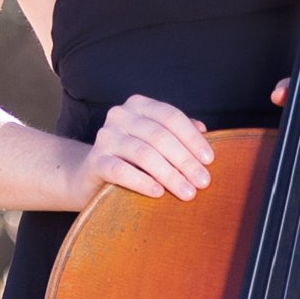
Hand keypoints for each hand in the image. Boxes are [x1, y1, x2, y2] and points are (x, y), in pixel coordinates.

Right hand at [79, 93, 212, 203]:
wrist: (90, 175)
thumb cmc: (131, 157)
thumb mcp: (155, 141)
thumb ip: (177, 133)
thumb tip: (203, 131)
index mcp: (139, 105)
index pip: (171, 116)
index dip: (192, 138)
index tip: (209, 160)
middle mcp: (120, 115)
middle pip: (160, 136)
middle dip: (185, 161)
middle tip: (203, 182)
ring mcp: (105, 137)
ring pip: (143, 154)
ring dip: (170, 175)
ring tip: (187, 192)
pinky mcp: (94, 161)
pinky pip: (120, 171)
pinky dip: (142, 182)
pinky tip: (158, 193)